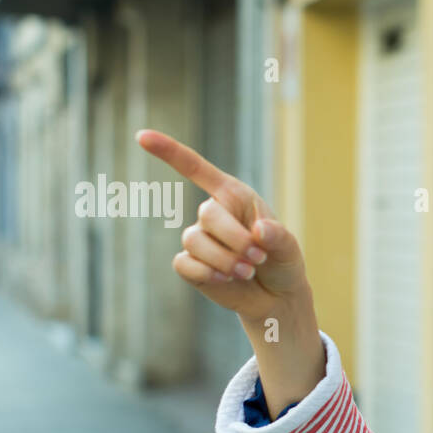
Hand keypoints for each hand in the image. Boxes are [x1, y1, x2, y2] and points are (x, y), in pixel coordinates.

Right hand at [137, 129, 309, 321]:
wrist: (277, 296)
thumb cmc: (282, 262)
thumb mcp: (289, 248)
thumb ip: (279, 237)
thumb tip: (260, 230)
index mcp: (233, 196)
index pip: (197, 169)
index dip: (169, 152)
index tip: (142, 136)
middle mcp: (212, 213)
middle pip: (207, 214)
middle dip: (235, 238)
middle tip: (258, 257)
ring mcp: (199, 239)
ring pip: (194, 241)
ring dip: (224, 259)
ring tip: (247, 271)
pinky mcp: (191, 265)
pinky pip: (184, 264)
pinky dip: (207, 273)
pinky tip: (226, 279)